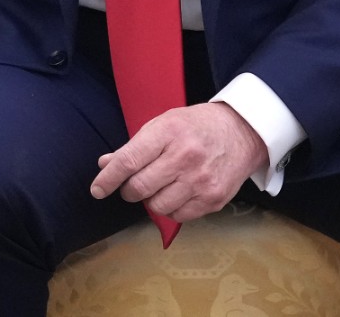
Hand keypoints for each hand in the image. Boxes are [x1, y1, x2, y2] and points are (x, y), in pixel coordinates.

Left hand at [88, 102, 267, 222]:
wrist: (241, 132)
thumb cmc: (196, 126)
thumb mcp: (163, 124)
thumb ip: (134, 147)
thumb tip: (105, 164)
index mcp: (168, 132)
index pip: (128, 161)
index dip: (108, 178)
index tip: (97, 189)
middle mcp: (185, 157)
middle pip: (140, 187)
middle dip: (129, 190)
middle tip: (134, 184)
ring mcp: (201, 180)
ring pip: (157, 206)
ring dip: (151, 200)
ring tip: (160, 186)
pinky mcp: (213, 199)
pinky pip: (178, 216)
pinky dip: (171, 209)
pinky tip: (177, 193)